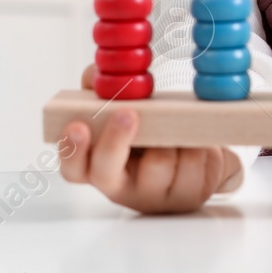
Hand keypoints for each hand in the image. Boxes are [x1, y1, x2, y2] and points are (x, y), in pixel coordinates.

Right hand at [58, 63, 243, 214]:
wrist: (195, 153)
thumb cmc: (150, 131)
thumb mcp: (125, 110)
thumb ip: (103, 90)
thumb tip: (95, 76)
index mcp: (98, 167)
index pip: (73, 168)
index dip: (72, 150)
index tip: (78, 125)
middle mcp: (122, 187)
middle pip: (107, 172)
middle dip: (115, 141)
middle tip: (128, 114)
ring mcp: (155, 196)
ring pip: (161, 160)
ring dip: (172, 134)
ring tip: (179, 123)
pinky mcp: (189, 196)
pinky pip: (195, 162)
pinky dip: (199, 141)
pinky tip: (198, 139)